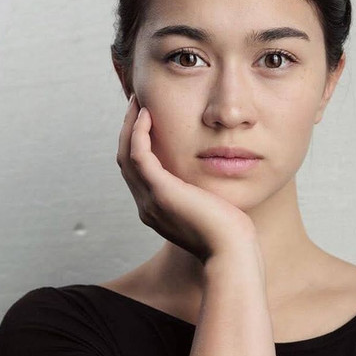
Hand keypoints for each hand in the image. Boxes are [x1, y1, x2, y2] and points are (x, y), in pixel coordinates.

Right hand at [117, 94, 257, 264]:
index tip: (147, 120)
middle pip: (125, 161)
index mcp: (156, 210)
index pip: (137, 172)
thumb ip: (201, 193)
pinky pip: (138, 155)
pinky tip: (147, 115)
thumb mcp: (209, 208)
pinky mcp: (160, 192)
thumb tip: (210, 177)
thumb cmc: (229, 234)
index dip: (138, 144)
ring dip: (130, 126)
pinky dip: (139, 133)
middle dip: (129, 131)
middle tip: (137, 104)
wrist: (230, 251)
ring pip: (125, 155)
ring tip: (139, 103)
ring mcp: (150, 200)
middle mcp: (147, 206)